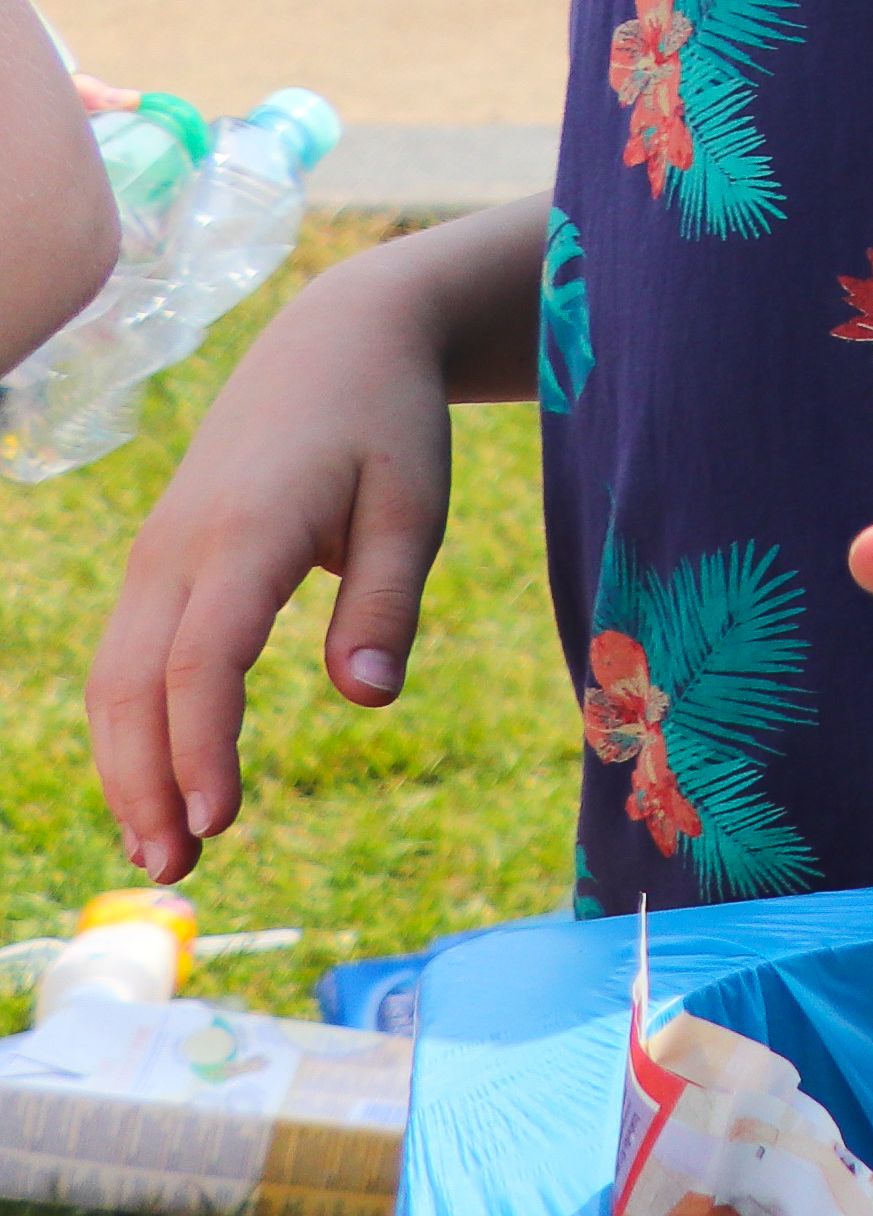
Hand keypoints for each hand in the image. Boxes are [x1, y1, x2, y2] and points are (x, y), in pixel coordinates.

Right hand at [89, 249, 457, 878]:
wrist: (333, 344)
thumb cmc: (386, 427)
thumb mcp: (414, 505)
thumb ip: (387, 603)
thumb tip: (368, 701)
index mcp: (247, 531)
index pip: (203, 660)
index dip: (201, 747)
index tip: (219, 821)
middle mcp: (179, 548)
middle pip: (134, 683)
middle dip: (144, 781)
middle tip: (177, 870)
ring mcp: (157, 555)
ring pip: (115, 677)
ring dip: (127, 766)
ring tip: (159, 852)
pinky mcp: (158, 564)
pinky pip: (127, 658)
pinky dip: (132, 727)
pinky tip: (156, 785)